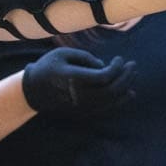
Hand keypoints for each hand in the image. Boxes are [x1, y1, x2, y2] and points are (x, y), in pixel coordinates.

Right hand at [21, 46, 135, 114]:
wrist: (32, 92)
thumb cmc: (47, 67)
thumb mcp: (62, 53)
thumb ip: (85, 57)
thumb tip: (103, 66)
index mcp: (74, 78)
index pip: (104, 77)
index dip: (117, 68)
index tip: (120, 59)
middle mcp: (80, 95)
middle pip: (111, 89)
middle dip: (126, 77)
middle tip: (133, 65)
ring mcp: (82, 106)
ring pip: (111, 101)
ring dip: (126, 88)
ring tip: (133, 76)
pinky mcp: (83, 112)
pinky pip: (106, 108)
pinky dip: (120, 101)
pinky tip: (129, 93)